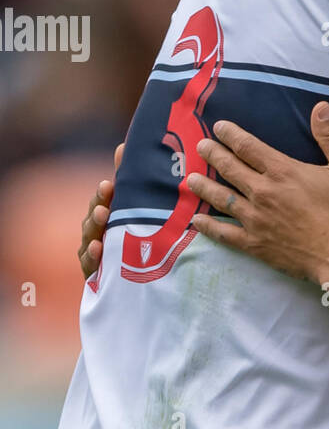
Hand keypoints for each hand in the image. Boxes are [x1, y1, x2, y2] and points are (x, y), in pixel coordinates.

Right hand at [78, 143, 123, 278]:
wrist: (140, 281)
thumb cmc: (133, 240)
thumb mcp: (134, 211)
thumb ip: (128, 181)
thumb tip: (123, 146)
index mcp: (107, 216)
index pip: (102, 201)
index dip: (104, 193)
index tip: (109, 185)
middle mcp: (96, 233)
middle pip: (93, 217)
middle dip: (99, 205)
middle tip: (106, 197)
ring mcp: (93, 253)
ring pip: (89, 237)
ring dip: (94, 226)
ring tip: (102, 216)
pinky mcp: (95, 275)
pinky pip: (90, 264)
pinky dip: (91, 256)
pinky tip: (97, 248)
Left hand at [187, 102, 328, 285]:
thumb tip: (320, 106)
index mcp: (282, 170)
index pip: (248, 147)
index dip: (231, 135)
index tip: (218, 128)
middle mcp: (262, 191)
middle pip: (229, 168)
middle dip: (212, 155)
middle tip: (200, 147)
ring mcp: (255, 219)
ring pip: (221, 198)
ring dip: (204, 187)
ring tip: (190, 179)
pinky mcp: (254, 244)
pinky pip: (225, 233)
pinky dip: (209, 226)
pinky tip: (197, 221)